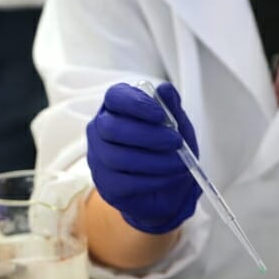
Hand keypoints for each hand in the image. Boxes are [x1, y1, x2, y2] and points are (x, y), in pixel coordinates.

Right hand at [87, 82, 201, 233]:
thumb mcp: (178, 127)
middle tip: (176, 142)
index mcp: (116, 108)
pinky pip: (125, 182)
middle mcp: (100, 130)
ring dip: (155, 161)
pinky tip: (169, 178)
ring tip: (179, 164)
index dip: (136, 103)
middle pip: (111, 128)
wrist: (173, 189)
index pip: (115, 97)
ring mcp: (99, 159)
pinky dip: (152, 180)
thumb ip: (172, 108)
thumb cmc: (169, 151)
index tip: (161, 115)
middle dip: (149, 136)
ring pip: (118, 158)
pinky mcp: (106, 185)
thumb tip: (164, 89)